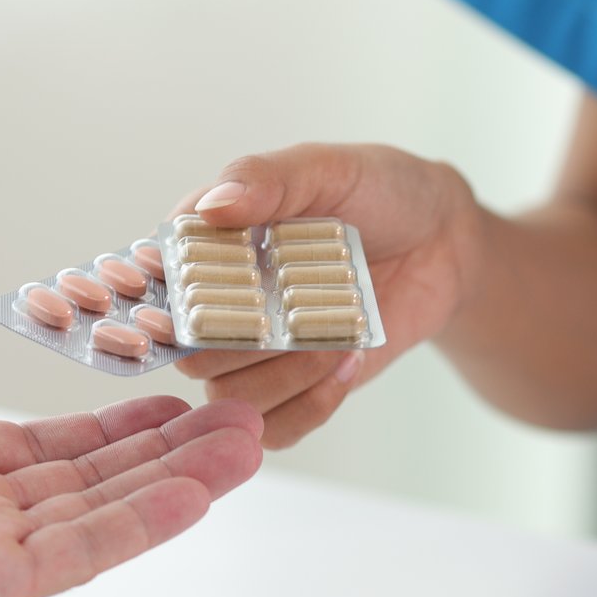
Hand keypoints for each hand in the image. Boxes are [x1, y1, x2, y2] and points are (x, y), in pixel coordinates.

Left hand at [0, 217, 263, 596]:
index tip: (175, 392)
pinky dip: (138, 525)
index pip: (47, 445)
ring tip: (247, 448)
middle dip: (170, 448)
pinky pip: (75, 554)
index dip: (115, 423)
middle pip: (94, 478)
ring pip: (102, 513)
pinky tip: (194, 495)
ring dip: (176, 481)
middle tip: (244, 417)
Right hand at [173, 144, 480, 447]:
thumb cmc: (380, 191)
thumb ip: (268, 179)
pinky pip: (278, 427)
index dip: (153, 298)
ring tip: (330, 337)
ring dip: (283, 375)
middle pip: (188, 352)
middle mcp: (222, 304)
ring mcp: (259, 352)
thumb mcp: (327, 169)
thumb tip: (214, 206)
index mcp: (210, 244)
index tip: (172, 306)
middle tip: (276, 321)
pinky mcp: (299, 387)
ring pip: (229, 398)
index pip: (154, 279)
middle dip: (232, 345)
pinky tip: (345, 361)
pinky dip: (311, 404)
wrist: (444, 240)